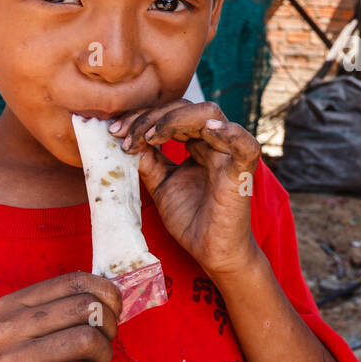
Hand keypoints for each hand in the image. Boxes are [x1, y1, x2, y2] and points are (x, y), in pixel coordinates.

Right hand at [0, 272, 121, 361]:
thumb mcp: (14, 331)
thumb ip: (53, 311)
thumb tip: (110, 298)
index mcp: (11, 305)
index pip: (74, 281)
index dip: (107, 294)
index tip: (112, 313)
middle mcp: (6, 328)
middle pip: (86, 307)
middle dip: (109, 325)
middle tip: (103, 344)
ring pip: (84, 339)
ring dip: (104, 353)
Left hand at [109, 100, 262, 278]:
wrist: (211, 252)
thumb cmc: (191, 220)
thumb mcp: (160, 185)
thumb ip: (148, 161)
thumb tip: (126, 140)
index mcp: (198, 144)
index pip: (172, 114)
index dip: (142, 117)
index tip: (114, 132)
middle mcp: (215, 143)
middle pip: (185, 108)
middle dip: (150, 116)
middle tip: (122, 135)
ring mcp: (229, 155)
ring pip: (209, 114)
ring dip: (173, 120)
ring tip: (148, 137)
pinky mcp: (242, 172)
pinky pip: (245, 144)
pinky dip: (229, 132)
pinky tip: (208, 130)